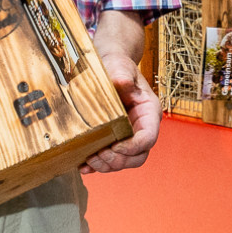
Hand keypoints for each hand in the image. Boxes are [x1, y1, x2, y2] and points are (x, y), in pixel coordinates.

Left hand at [81, 49, 159, 172]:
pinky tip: (82, 166)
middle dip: (118, 160)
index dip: (133, 147)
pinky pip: (108, 161)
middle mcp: (141, 128)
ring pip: (124, 162)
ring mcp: (128, 136)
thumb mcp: (120, 66)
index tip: (114, 146)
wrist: (107, 68)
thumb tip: (122, 82)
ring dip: (107, 166)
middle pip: (138, 156)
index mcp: (148, 112)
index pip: (148, 138)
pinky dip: (96, 167)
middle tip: (98, 155)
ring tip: (89, 159)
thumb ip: (122, 74)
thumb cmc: (116, 66)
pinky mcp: (113, 141)